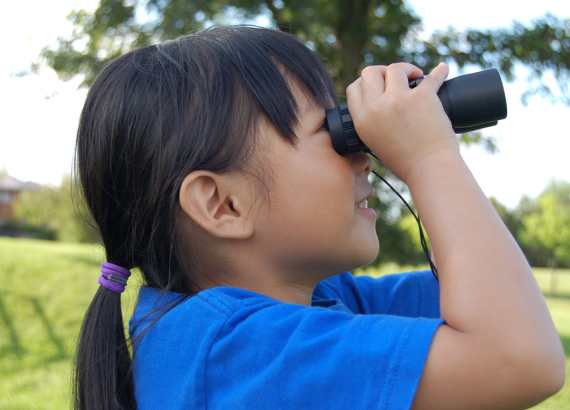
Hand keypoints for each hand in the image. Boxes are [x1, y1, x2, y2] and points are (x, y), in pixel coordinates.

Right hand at [346, 62, 459, 183]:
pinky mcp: (423, 97)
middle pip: (371, 72)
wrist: (429, 170)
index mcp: (362, 121)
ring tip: (418, 77)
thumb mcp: (376, 142)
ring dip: (407, 69)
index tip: (379, 85)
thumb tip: (380, 99)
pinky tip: (442, 69)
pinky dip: (440, 71)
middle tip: (398, 79)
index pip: (354, 88)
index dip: (366, 83)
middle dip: (384, 71)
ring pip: (395, 68)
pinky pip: (431, 76)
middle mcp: (376, 108)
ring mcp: (398, 100)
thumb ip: (373, 121)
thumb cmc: (406, 162)